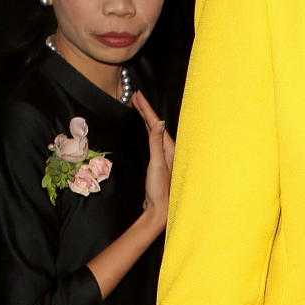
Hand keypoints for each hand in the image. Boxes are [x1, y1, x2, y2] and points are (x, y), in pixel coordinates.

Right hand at [132, 90, 174, 227]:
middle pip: (155, 124)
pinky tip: (147, 129)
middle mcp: (168, 150)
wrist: (159, 208)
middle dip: (145, 110)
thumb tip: (159, 122)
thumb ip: (156, 142)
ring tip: (138, 106)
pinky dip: (147, 130)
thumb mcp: (156, 163)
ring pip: (153, 130)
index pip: (155, 123)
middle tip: (135, 96)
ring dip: (146, 118)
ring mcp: (163, 155)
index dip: (146, 108)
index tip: (138, 96)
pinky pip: (152, 138)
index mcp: (169, 147)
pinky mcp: (158, 160)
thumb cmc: (159, 189)